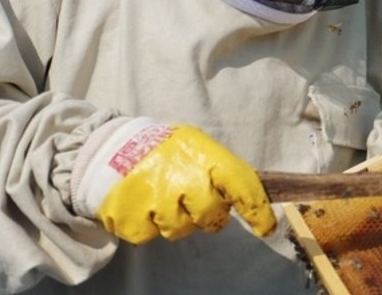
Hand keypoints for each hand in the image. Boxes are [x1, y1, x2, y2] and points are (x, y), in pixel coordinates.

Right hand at [92, 123, 275, 243]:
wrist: (114, 146)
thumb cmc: (168, 150)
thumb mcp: (200, 147)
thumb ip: (223, 171)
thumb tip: (251, 197)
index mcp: (207, 159)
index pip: (243, 188)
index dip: (257, 211)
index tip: (266, 228)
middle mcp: (184, 179)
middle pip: (211, 218)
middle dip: (207, 213)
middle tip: (193, 198)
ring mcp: (155, 199)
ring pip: (180, 231)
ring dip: (175, 219)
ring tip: (163, 194)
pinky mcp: (128, 216)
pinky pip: (148, 235)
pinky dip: (147, 224)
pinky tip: (142, 202)